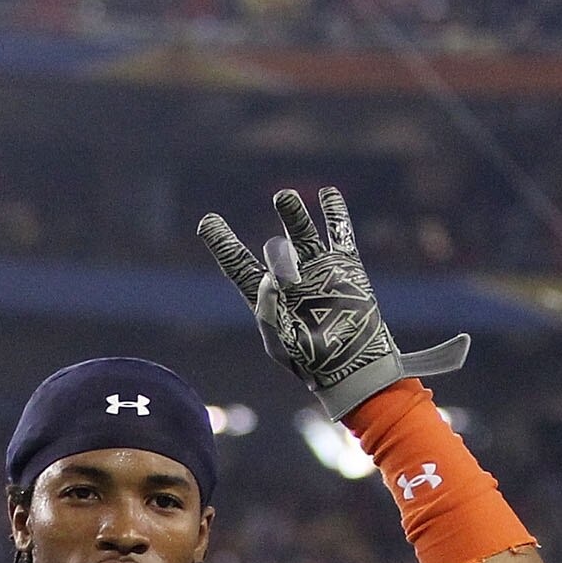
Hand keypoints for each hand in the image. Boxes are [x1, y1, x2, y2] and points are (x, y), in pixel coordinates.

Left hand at [197, 187, 469, 420]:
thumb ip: (268, 312)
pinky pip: (339, 234)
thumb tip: (270, 275)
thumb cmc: (313, 364)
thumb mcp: (281, 344)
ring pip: (302, 233)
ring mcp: (318, 270)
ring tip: (284, 198)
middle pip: (273, 246)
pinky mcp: (346, 267)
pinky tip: (327, 194)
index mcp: (267, 299)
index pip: (239, 266)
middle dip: (273, 240)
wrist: (354, 368)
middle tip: (274, 211)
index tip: (207, 222)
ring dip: (293, 213)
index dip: (223, 244)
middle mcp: (290, 279)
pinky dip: (334, 213)